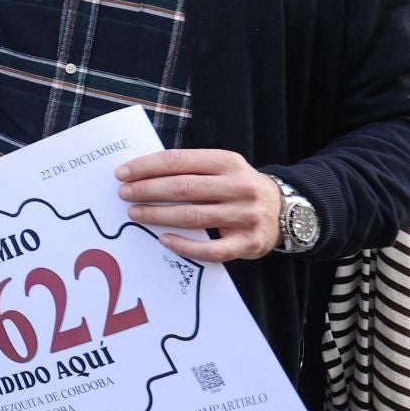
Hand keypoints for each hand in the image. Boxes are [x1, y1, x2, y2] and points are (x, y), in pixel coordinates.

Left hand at [115, 149, 283, 261]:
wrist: (286, 211)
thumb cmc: (239, 187)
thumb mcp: (222, 167)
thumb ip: (190, 168)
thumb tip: (142, 172)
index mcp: (227, 162)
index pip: (179, 161)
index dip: (147, 167)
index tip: (122, 173)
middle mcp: (238, 186)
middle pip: (183, 188)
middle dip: (147, 190)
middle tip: (124, 194)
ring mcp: (245, 216)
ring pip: (192, 216)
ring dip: (158, 215)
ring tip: (134, 213)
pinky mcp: (248, 243)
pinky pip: (211, 249)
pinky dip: (184, 245)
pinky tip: (164, 239)